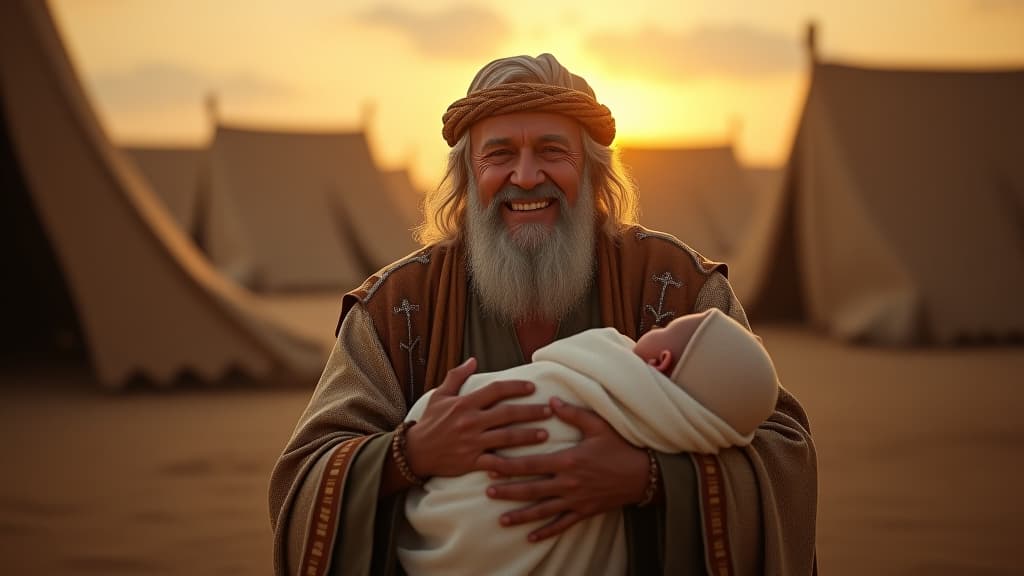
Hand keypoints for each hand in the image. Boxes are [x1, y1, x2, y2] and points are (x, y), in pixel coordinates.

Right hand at [405, 358, 551, 478]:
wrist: (414, 452)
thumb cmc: (429, 422)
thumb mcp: (439, 396)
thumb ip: (456, 376)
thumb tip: (473, 360)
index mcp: (464, 404)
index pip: (495, 390)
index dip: (515, 387)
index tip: (532, 387)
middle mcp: (470, 421)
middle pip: (507, 413)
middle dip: (530, 411)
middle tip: (548, 410)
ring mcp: (471, 442)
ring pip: (506, 438)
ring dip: (527, 435)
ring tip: (545, 434)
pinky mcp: (471, 461)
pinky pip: (495, 462)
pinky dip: (510, 464)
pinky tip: (526, 464)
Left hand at [477, 397, 649, 541]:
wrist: (643, 474)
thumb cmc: (620, 447)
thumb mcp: (598, 425)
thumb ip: (573, 414)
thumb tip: (551, 401)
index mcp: (568, 460)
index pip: (532, 464)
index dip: (509, 466)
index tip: (491, 466)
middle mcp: (568, 483)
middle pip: (531, 489)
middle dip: (508, 491)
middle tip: (487, 492)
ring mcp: (576, 500)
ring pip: (543, 510)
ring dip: (521, 515)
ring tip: (501, 520)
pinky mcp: (585, 511)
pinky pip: (562, 524)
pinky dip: (546, 531)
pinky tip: (531, 537)